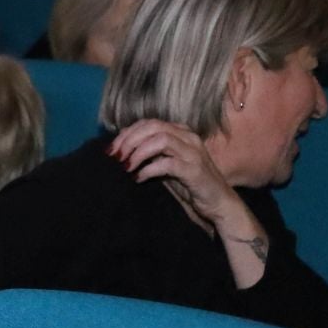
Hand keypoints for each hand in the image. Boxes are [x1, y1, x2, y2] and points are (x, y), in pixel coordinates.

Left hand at [108, 119, 246, 229]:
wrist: (216, 204)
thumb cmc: (188, 185)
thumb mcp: (164, 166)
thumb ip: (148, 153)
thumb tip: (121, 147)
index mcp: (180, 132)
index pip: (148, 123)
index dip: (127, 134)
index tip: (111, 150)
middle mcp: (188, 137)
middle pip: (152, 127)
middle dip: (129, 141)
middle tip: (116, 158)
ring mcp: (193, 152)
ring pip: (160, 140)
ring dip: (138, 153)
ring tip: (126, 167)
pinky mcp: (195, 170)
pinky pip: (167, 163)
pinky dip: (148, 169)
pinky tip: (139, 179)